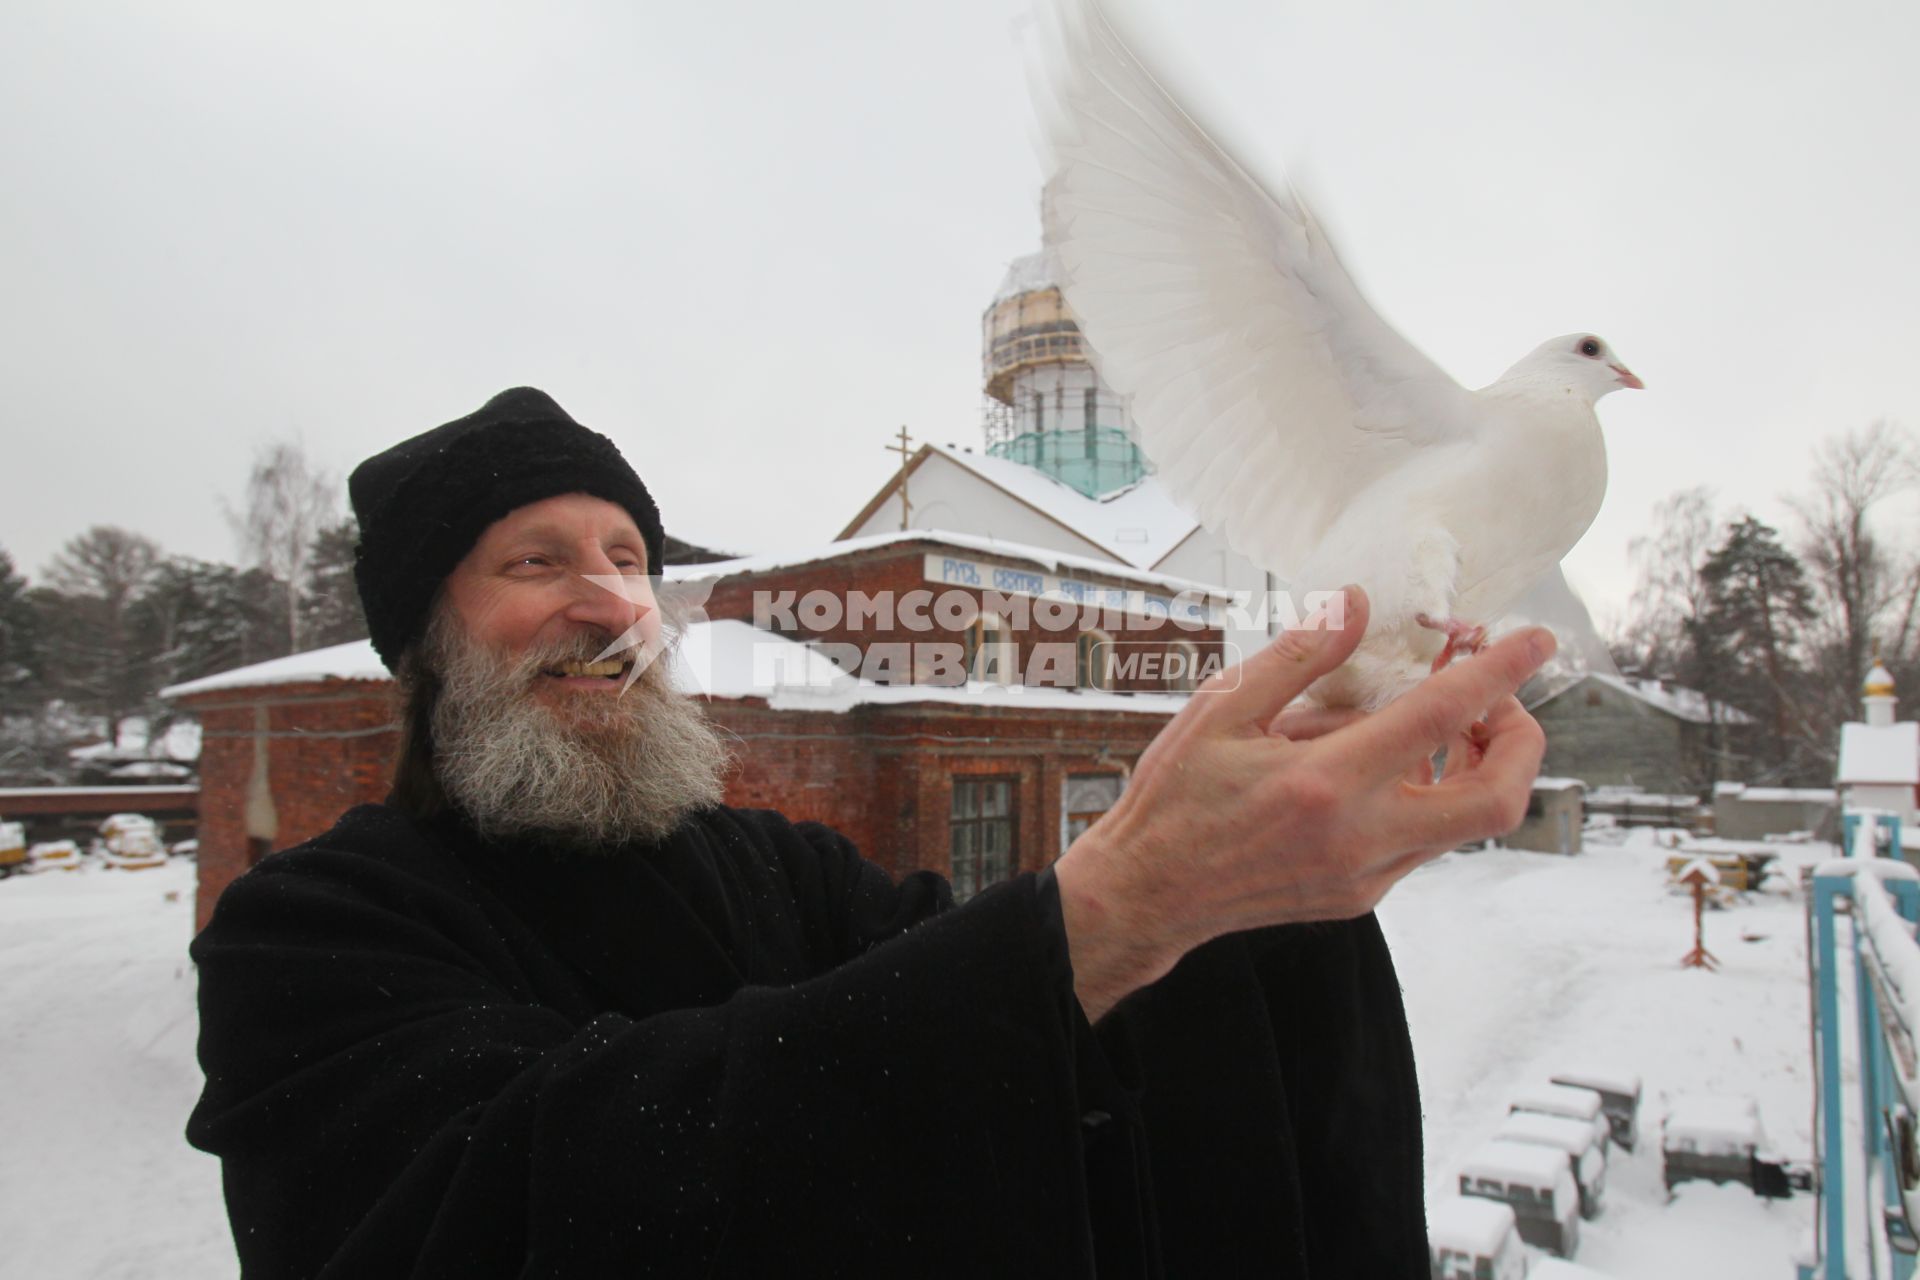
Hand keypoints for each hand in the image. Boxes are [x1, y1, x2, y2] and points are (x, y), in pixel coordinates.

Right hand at [1053, 585, 1550, 1020]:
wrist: (1150, 893)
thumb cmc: (1177, 797)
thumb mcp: (1221, 709)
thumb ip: (1299, 656)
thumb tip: (1356, 605)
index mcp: (1324, 781)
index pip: (1442, 717)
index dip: (1498, 671)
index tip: (1533, 640)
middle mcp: (1359, 836)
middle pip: (1496, 797)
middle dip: (1521, 739)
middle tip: (1494, 700)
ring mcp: (1368, 874)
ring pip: (1470, 824)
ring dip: (1478, 767)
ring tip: (1440, 725)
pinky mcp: (1364, 895)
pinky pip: (1428, 842)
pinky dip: (1433, 796)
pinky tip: (1389, 767)